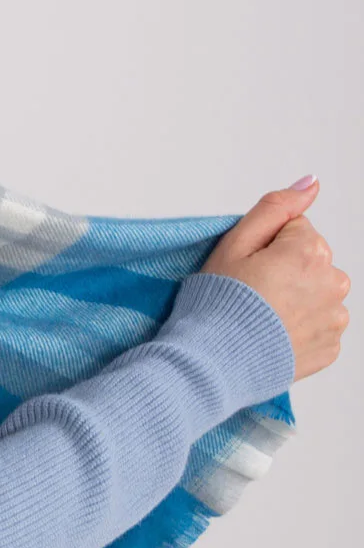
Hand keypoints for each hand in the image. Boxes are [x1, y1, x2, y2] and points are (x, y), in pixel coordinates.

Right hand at [198, 176, 349, 380]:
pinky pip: (317, 327)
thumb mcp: (234, 243)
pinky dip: (298, 330)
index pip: (295, 230)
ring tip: (261, 317)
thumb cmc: (217, 304)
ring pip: (316, 294)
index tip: (247, 268)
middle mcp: (333, 282)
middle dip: (286, 271)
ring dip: (296, 301)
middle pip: (310, 262)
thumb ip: (275, 208)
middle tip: (251, 293)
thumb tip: (310, 184)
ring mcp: (334, 318)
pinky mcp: (330, 347)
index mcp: (311, 251)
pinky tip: (272, 335)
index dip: (265, 247)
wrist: (212, 363)